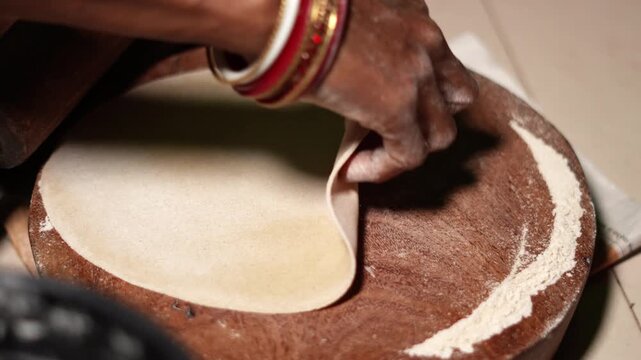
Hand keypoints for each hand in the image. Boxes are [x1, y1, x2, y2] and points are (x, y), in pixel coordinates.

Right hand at [305, 0, 477, 182]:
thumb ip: (360, 41)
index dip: (418, 91)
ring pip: (441, 132)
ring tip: (372, 155)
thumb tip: (345, 73)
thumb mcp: (345, 17)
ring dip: (408, 149)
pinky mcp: (398, 107)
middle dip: (430, 117)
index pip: (439, 60)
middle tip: (393, 129)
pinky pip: (408, 156)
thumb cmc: (298, 14)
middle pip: (457, 95)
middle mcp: (425, 40)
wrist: (285, 16)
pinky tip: (353, 168)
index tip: (383, 105)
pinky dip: (383, 169)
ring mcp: (417, 75)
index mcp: (413, 14)